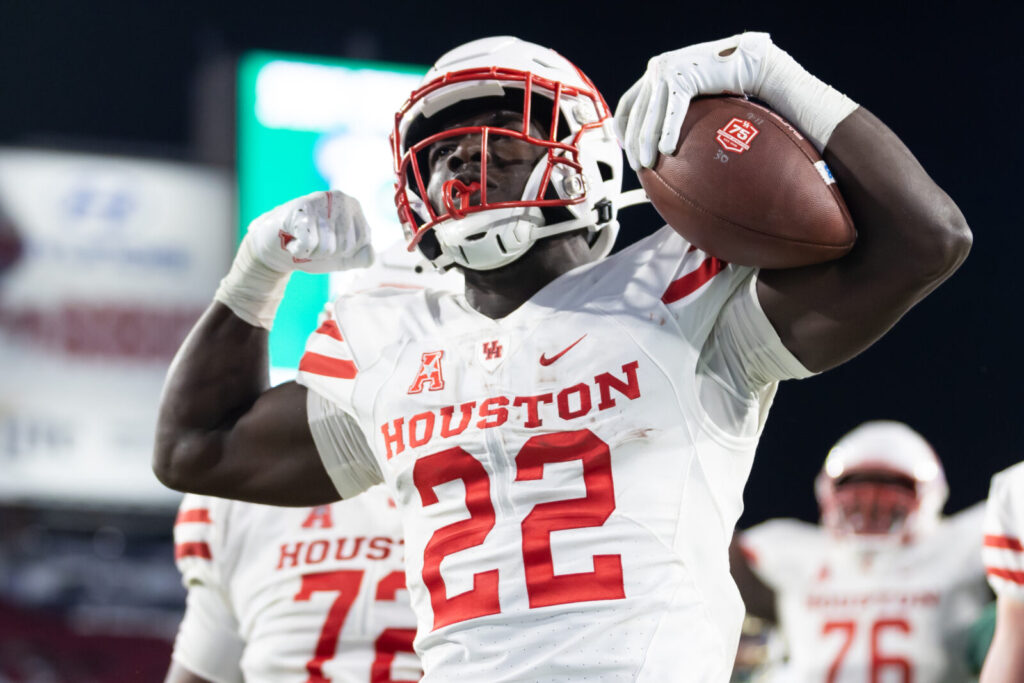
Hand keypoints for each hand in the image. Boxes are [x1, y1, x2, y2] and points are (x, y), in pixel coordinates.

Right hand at [246, 190, 373, 273]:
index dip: (344, 252)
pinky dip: (299, 250)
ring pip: (328, 247)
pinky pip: (309, 244)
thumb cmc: (312, 249)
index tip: (329, 244)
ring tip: (303, 240)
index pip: (363, 242)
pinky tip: (293, 240)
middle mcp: (340, 198)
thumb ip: (361, 258)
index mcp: (353, 207)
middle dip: (327, 253)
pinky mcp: (299, 208)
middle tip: (313, 242)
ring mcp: (320, 200)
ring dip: (313, 252)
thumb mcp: (342, 258)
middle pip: (346, 246)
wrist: (274, 248)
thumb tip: (371, 252)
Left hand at [614, 32, 772, 169]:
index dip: (622, 127)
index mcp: (655, 72)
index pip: (628, 103)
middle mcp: (656, 69)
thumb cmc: (728, 83)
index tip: (624, 147)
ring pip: (651, 115)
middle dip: (633, 143)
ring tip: (647, 165)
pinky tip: (667, 151)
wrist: (749, 61)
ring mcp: (668, 71)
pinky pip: (672, 111)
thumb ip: (679, 108)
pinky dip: (667, 133)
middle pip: (637, 114)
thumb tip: (672, 144)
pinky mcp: (683, 76)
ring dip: (646, 144)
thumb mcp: (696, 93)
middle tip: (637, 166)